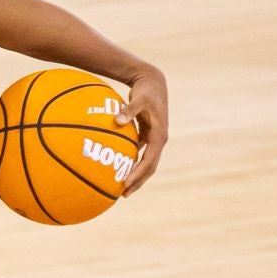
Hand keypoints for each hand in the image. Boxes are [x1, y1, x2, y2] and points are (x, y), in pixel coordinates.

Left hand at [119, 68, 166, 194]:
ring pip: (146, 163)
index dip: (138, 173)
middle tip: (123, 194)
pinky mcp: (147, 137)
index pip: (149, 160)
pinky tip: (118, 171)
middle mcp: (158, 140)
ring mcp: (153, 140)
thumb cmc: (145, 91)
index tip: (126, 183)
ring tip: (121, 189)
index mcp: (159, 135)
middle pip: (150, 167)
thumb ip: (128, 109)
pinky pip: (140, 155)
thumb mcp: (138, 99)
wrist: (153, 83)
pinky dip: (131, 165)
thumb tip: (117, 120)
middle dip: (138, 181)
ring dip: (136, 176)